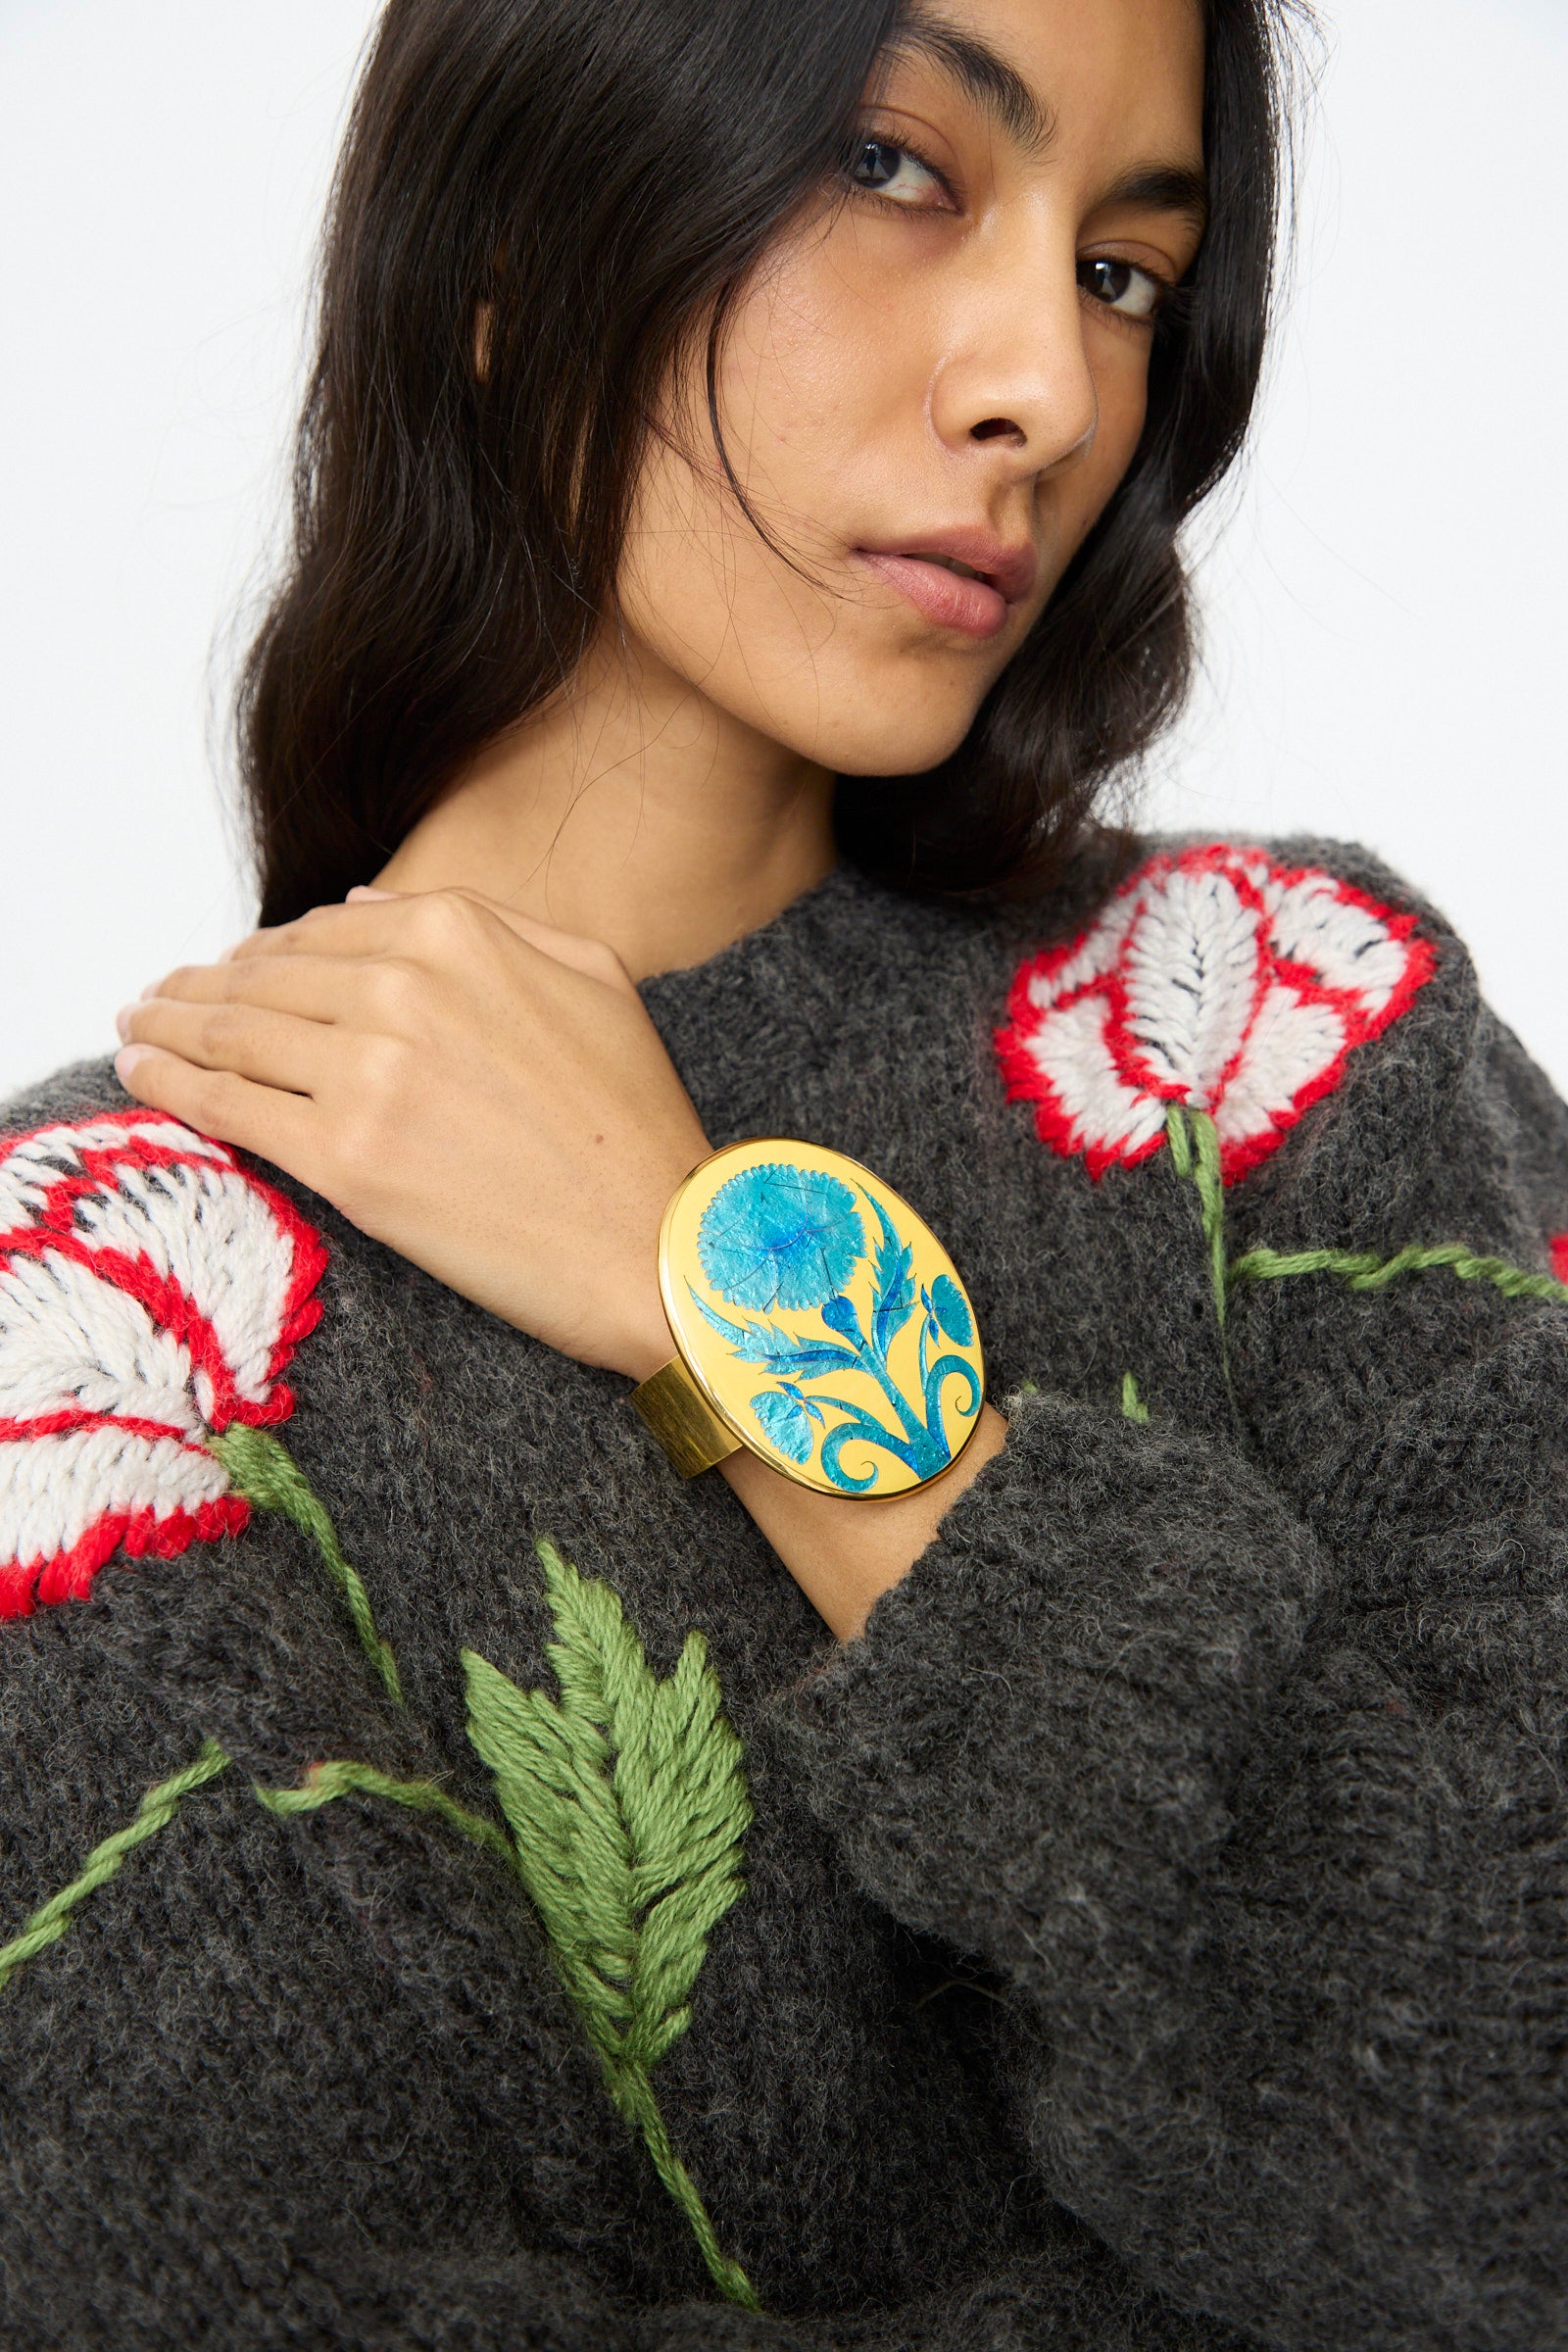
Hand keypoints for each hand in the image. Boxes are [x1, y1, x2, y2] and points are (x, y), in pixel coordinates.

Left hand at [114, 889, 710, 1378]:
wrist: (658, 1246)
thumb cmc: (636, 1126)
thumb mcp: (591, 977)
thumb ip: (488, 923)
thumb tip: (371, 910)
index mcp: (460, 934)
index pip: (322, 930)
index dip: (263, 951)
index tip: (230, 970)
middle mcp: (405, 989)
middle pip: (262, 977)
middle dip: (197, 987)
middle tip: (157, 1000)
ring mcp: (370, 1074)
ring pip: (232, 1035)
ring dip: (167, 1029)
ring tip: (138, 1031)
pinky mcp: (348, 1160)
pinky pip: (231, 1110)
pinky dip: (171, 1088)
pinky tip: (142, 1075)